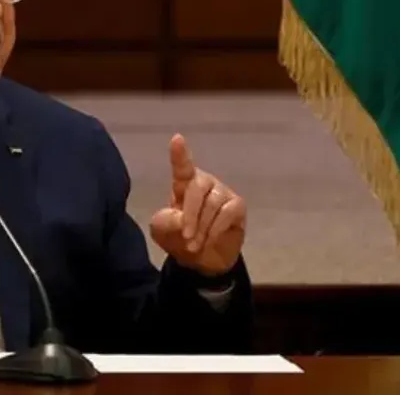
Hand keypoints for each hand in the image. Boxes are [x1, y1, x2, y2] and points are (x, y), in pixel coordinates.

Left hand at [148, 134, 246, 276]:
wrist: (202, 260)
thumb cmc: (179, 238)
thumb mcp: (162, 230)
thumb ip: (166, 220)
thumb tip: (183, 219)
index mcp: (183, 183)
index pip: (182, 166)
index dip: (179, 153)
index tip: (177, 139)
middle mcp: (205, 183)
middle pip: (197, 187)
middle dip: (190, 213)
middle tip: (185, 236)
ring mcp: (223, 193)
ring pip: (212, 204)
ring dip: (202, 228)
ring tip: (194, 245)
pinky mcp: (238, 206)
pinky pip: (227, 213)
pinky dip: (215, 230)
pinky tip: (210, 240)